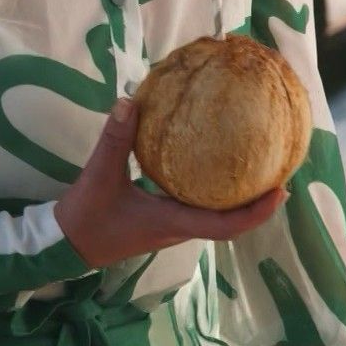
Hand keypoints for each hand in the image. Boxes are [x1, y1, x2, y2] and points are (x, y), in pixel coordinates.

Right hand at [56, 96, 286, 269]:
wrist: (64, 244)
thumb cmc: (86, 217)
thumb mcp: (99, 175)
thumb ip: (115, 139)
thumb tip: (130, 101)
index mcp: (172, 222)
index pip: (225, 226)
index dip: (256, 213)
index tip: (281, 192)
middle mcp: (179, 228)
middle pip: (230, 222)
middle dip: (258, 202)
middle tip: (279, 173)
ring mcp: (172, 227)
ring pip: (217, 217)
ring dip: (240, 199)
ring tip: (258, 167)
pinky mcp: (163, 220)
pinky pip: (200, 208)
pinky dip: (217, 192)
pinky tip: (218, 166)